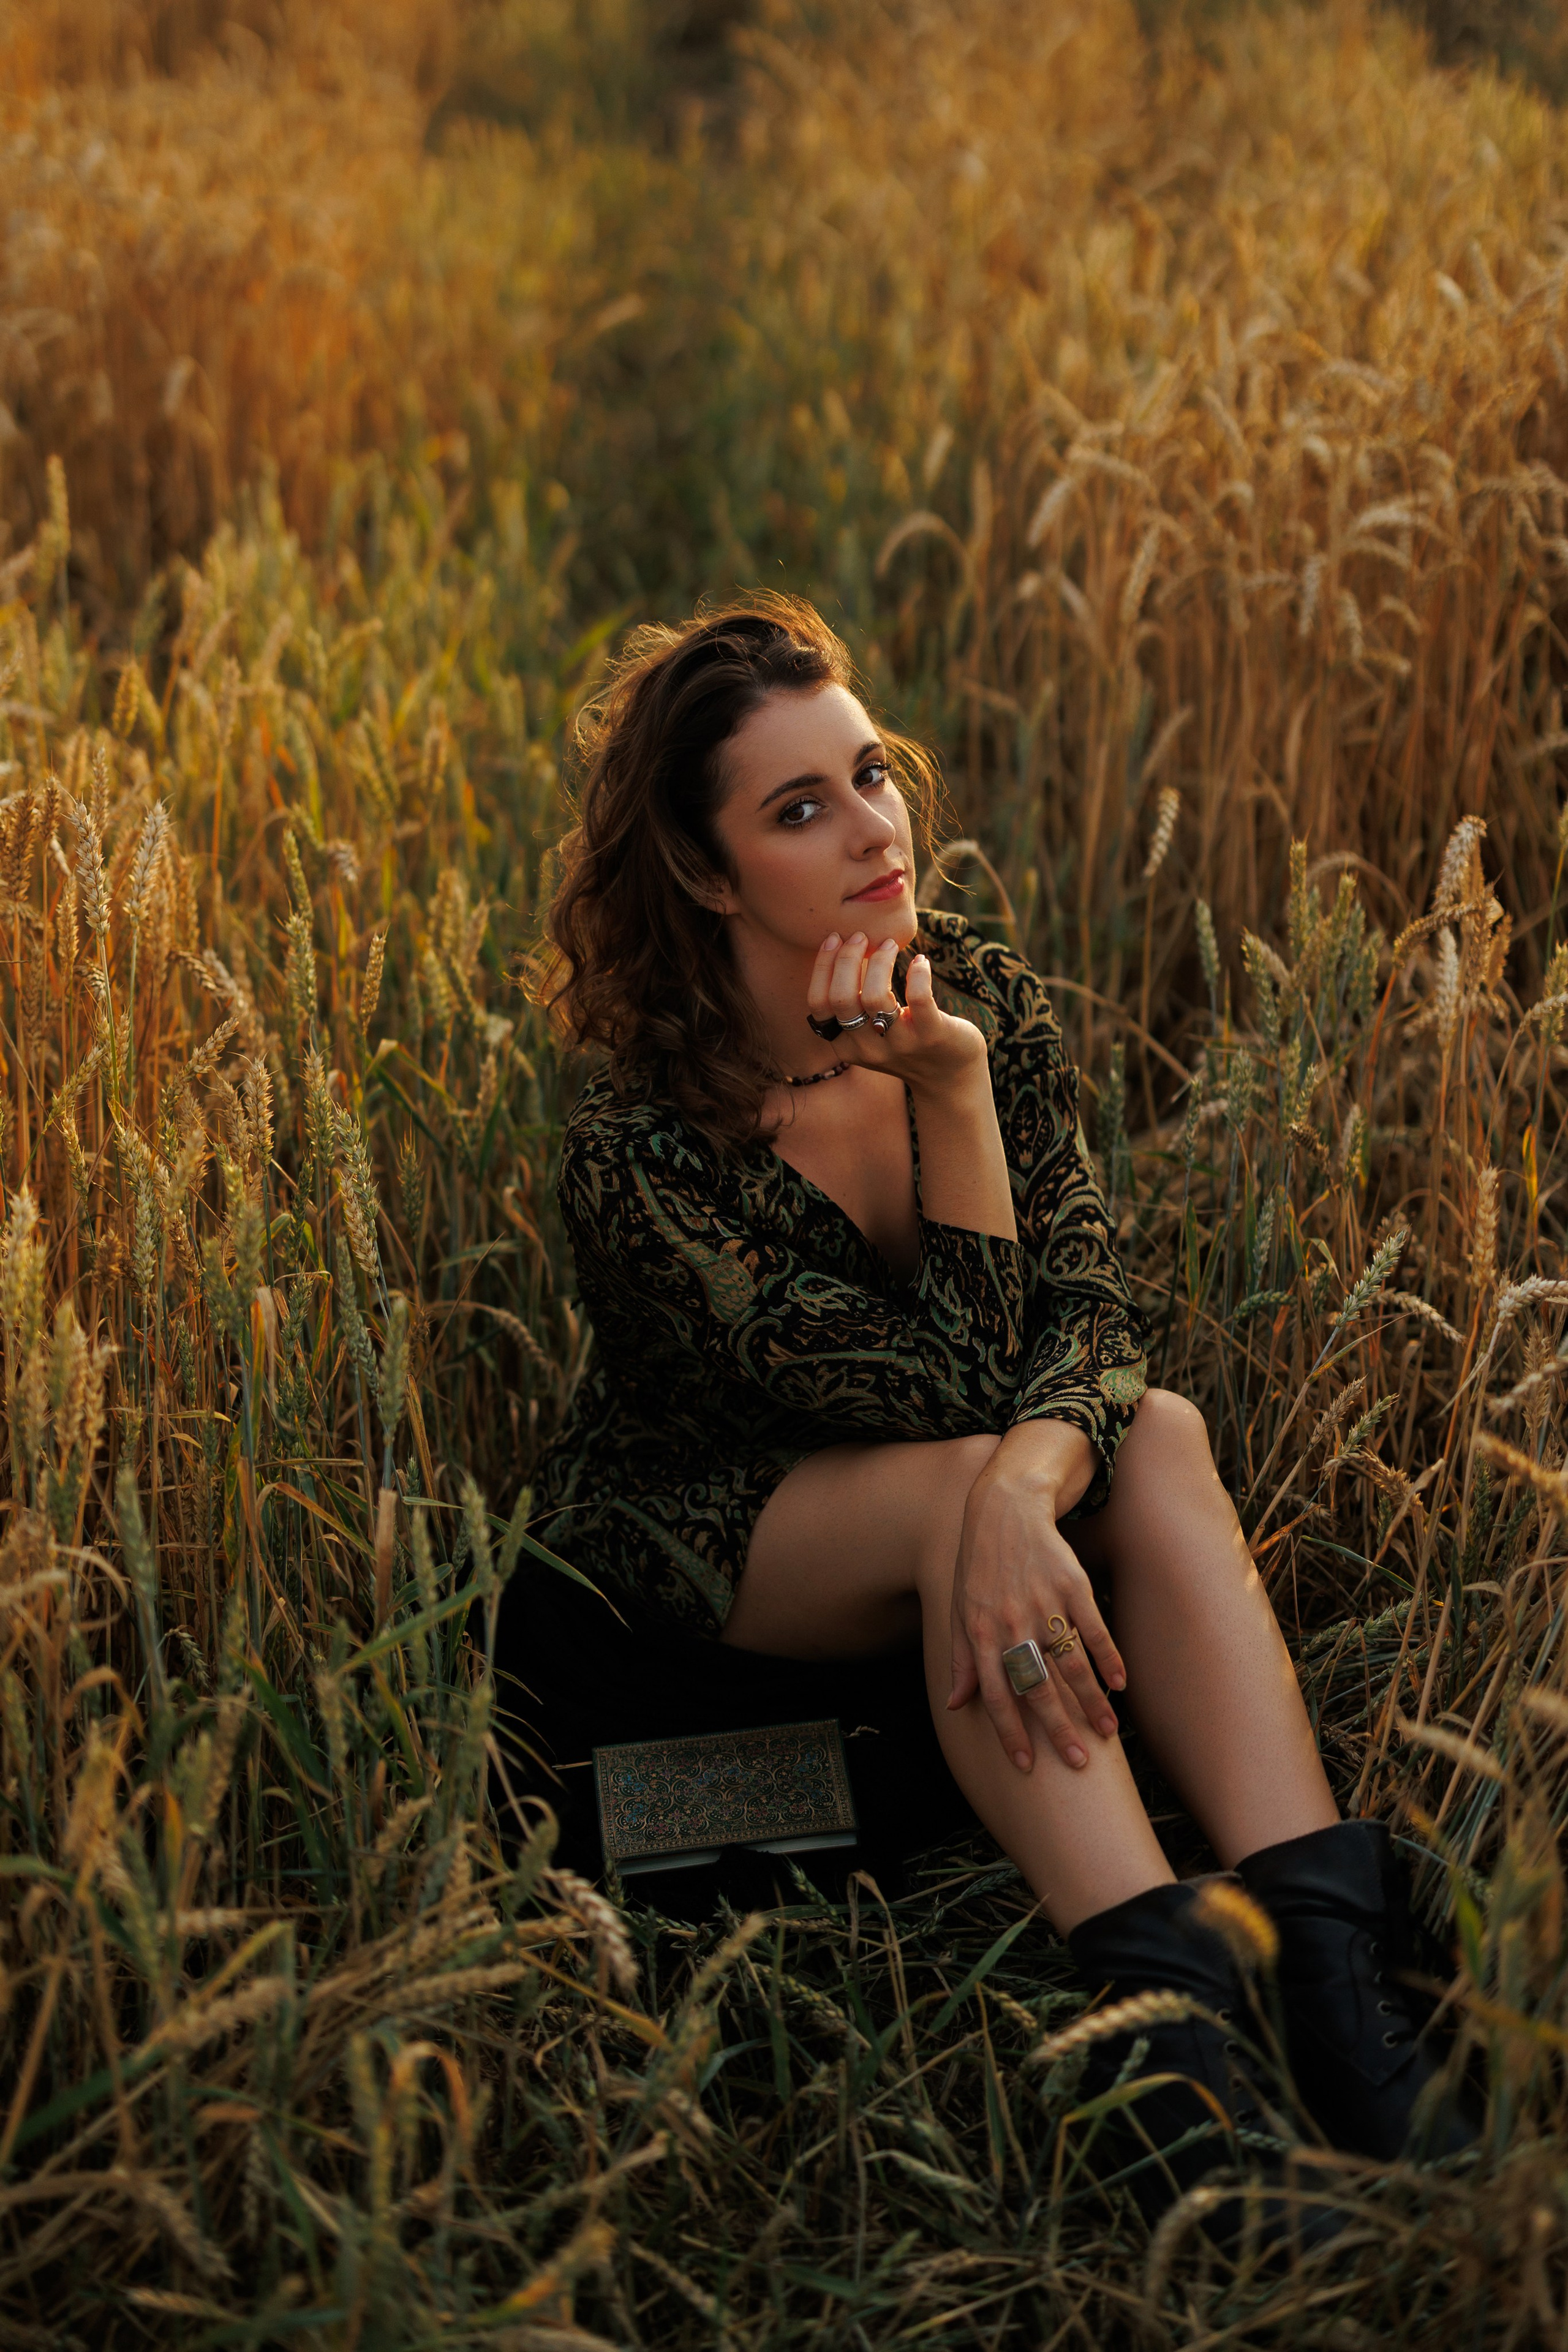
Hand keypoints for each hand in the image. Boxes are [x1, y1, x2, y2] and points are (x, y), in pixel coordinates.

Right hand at [808, 931, 986, 1095]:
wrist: (951, 1077)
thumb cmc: (907, 1041)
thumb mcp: (871, 1031)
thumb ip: (854, 1003)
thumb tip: (843, 949)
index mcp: (846, 1045)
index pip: (819, 1004)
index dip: (822, 967)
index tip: (835, 939)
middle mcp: (868, 1048)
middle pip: (841, 998)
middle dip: (847, 959)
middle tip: (861, 936)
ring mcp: (901, 1044)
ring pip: (875, 997)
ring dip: (879, 962)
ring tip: (890, 944)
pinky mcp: (932, 1035)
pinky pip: (918, 998)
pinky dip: (917, 973)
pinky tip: (921, 961)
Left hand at [947, 1439, 1125, 1772]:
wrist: (1004, 1509)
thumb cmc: (979, 1566)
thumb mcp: (960, 1611)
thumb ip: (960, 1660)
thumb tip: (954, 1704)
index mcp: (981, 1634)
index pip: (995, 1695)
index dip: (1010, 1732)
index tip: (1026, 1766)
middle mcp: (1012, 1624)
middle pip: (1037, 1687)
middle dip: (1058, 1729)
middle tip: (1078, 1764)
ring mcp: (1044, 1604)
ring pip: (1070, 1664)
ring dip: (1091, 1702)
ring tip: (1107, 1732)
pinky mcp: (1072, 1585)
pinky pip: (1094, 1629)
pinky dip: (1109, 1658)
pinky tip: (1121, 1684)